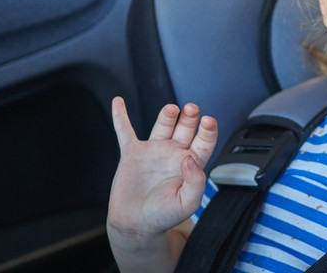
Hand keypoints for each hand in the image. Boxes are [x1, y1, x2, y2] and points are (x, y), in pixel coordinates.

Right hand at [107, 97, 217, 241]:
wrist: (137, 225)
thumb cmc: (164, 215)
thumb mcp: (188, 203)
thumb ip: (195, 182)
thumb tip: (190, 159)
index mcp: (191, 163)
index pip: (204, 141)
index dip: (208, 131)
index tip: (208, 122)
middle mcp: (174, 153)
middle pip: (185, 128)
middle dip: (189, 117)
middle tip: (192, 109)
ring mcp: (153, 151)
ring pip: (162, 126)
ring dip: (167, 115)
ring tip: (172, 109)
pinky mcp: (132, 154)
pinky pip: (125, 131)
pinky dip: (120, 117)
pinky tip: (118, 101)